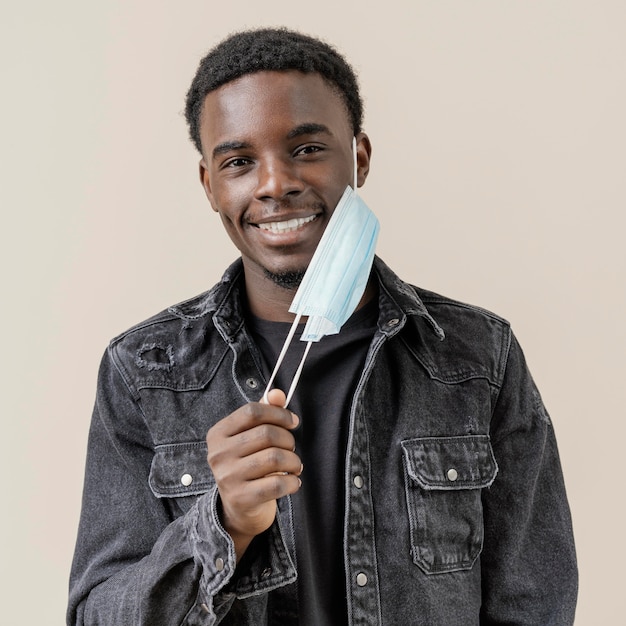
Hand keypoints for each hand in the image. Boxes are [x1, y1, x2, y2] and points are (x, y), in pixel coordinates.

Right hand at [206, 389, 301, 559]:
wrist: (238, 509)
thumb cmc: (247, 465)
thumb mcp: (251, 436)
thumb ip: (265, 412)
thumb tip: (278, 394)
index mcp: (218, 434)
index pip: (252, 411)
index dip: (278, 413)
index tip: (292, 421)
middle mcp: (218, 454)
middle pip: (266, 433)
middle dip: (288, 440)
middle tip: (291, 448)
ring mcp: (227, 477)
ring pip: (274, 457)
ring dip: (293, 461)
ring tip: (294, 466)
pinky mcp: (241, 498)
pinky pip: (277, 483)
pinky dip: (293, 481)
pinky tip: (293, 482)